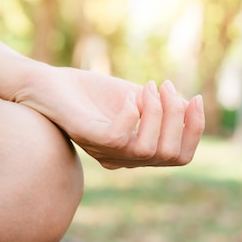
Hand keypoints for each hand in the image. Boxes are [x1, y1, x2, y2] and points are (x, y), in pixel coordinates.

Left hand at [10, 64, 204, 168]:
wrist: (46, 83)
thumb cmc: (90, 92)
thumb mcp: (135, 98)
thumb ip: (160, 107)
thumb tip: (190, 107)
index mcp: (137, 151)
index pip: (180, 157)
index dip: (194, 130)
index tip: (194, 98)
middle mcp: (123, 158)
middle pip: (171, 155)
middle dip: (177, 117)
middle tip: (165, 86)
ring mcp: (104, 151)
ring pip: (148, 149)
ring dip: (157, 112)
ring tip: (147, 86)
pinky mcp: (86, 137)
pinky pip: (118, 138)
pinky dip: (131, 113)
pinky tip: (128, 95)